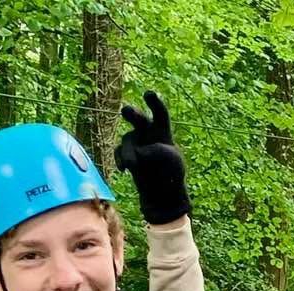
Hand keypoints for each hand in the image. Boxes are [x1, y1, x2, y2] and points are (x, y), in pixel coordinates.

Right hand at [115, 91, 190, 224]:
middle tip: (126, 111)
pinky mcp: (127, 155)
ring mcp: (136, 143)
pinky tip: (124, 169)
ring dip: (129, 151)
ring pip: (127, 139)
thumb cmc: (172, 175)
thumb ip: (161, 153)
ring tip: (133, 165)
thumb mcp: (174, 164)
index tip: (148, 94)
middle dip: (133, 114)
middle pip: (138, 118)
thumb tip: (141, 151)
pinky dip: (120, 159)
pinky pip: (119, 152)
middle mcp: (148, 134)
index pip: (160, 114)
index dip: (154, 103)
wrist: (161, 193)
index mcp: (163, 132)